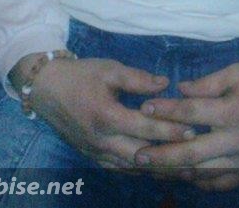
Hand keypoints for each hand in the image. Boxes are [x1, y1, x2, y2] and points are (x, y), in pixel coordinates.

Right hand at [12, 55, 195, 172]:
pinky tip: (153, 164)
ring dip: (155, 164)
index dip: (170, 130)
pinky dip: (137, 167)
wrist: (46, 88)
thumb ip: (138, 79)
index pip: (145, 128)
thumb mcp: (109, 69)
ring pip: (130, 166)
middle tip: (192, 150)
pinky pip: (118, 168)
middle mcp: (101, 140)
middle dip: (168, 152)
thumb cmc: (80, 75)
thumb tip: (166, 84)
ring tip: (179, 162)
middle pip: (141, 154)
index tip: (192, 130)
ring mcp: (94, 152)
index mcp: (106, 117)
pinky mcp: (91, 156)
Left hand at [134, 64, 238, 190]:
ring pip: (203, 173)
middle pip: (193, 153)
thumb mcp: (237, 73)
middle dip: (162, 155)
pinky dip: (199, 181)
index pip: (192, 112)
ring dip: (176, 172)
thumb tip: (179, 90)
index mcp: (233, 111)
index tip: (145, 108)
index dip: (166, 110)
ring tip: (152, 169)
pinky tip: (183, 175)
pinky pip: (219, 183)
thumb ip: (207, 83)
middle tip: (138, 155)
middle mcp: (236, 140)